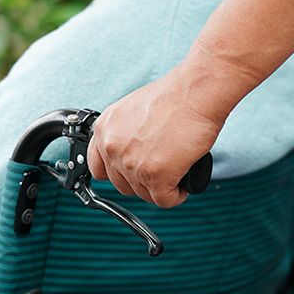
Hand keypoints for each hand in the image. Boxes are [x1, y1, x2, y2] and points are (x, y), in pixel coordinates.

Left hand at [88, 68, 223, 207]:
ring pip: (144, 194)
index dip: (118, 172)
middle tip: (161, 169)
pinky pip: (165, 200)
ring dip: (161, 188)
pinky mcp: (155, 177)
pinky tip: (184, 182)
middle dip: (142, 181)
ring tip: (176, 172)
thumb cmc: (174, 96)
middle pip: (122, 185)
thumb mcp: (132, 109)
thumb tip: (132, 151)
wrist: (195, 93)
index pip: (97, 167)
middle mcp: (113, 148)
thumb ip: (124, 133)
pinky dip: (177, 195)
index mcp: (105, 129)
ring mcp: (132, 164)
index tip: (131, 172)